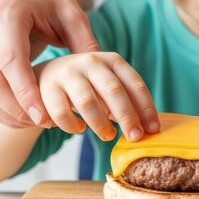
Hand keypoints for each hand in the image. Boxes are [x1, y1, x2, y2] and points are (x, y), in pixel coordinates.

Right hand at [0, 0, 99, 128]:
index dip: (25, 91)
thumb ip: (84, 41)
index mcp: (8, 14)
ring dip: (8, 113)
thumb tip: (99, 72)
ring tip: (38, 124)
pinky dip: (2, 110)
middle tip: (45, 124)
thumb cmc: (51, 1)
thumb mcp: (73, 13)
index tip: (42, 116)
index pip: (10, 59)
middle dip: (17, 108)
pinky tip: (26, 119)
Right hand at [35, 52, 159, 140]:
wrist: (44, 76)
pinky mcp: (46, 87)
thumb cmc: (87, 87)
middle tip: (135, 137)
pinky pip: (61, 112)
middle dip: (127, 117)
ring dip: (100, 124)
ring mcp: (67, 72)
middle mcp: (91, 62)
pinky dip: (71, 125)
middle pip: (113, 90)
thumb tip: (148, 129)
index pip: (135, 83)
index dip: (146, 107)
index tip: (153, 129)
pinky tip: (78, 129)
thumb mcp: (108, 88)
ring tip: (108, 135)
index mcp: (112, 60)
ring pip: (87, 102)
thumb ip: (126, 103)